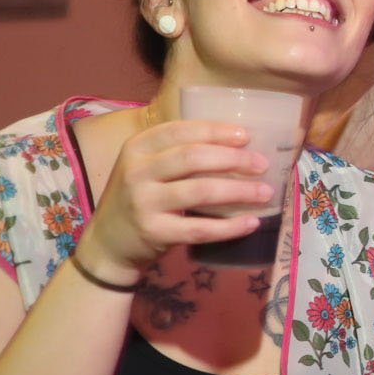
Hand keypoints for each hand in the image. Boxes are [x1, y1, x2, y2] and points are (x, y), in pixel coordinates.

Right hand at [74, 119, 270, 284]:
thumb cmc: (139, 197)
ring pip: (200, 191)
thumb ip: (177, 153)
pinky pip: (200, 229)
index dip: (215, 131)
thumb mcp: (146, 167)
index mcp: (137, 148)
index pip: (179, 131)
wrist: (107, 244)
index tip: (246, 135)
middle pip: (193, 158)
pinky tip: (251, 223)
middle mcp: (137, 171)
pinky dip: (229, 226)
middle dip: (234, 159)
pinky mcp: (154, 232)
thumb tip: (237, 142)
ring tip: (266, 192)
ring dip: (239, 191)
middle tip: (262, 164)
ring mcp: (144, 202)